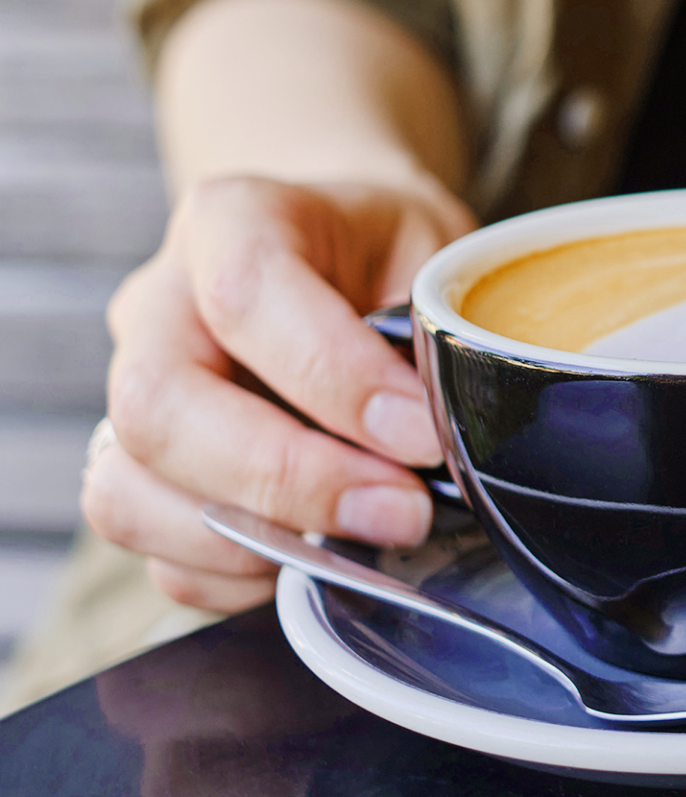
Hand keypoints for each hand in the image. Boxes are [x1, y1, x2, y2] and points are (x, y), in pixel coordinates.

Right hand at [84, 177, 475, 609]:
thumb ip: (433, 327)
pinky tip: (316, 556)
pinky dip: (236, 576)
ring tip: (362, 543)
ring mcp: (136, 393)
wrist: (351, 254)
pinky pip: (153, 553)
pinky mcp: (142, 474)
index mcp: (234, 219)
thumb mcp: (434, 250)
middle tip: (403, 513)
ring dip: (253, 539)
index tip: (422, 434)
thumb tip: (446, 440)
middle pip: (158, 406)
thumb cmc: (397, 254)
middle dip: (289, 480)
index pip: (245, 292)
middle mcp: (160, 305)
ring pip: (127, 490)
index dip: (335, 377)